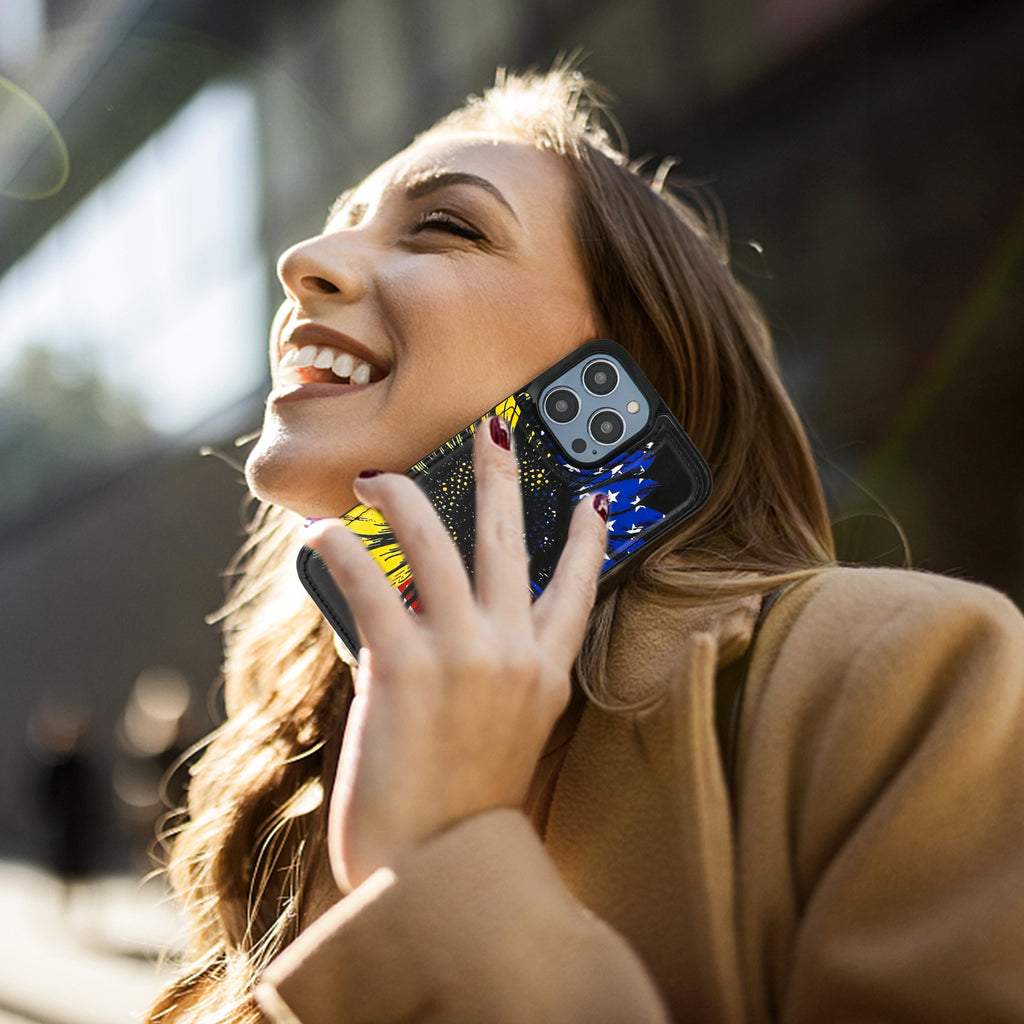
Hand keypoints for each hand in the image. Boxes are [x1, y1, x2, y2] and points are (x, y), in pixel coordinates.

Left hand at [303, 417, 608, 890]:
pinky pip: (371, 582)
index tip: (597, 500)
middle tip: (496, 428)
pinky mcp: (405, 666)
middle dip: (503, 474)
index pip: (579, 587)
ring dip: (404, 497)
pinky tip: (322, 535)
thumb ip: (494, 673)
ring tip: (376, 478)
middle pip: (512, 540)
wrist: (437, 875)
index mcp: (545, 674)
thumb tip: (440, 614)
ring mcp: (465, 656)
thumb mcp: (504, 735)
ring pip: (439, 542)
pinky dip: (342, 550)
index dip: (588, 538)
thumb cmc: (462, 810)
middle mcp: (515, 654)